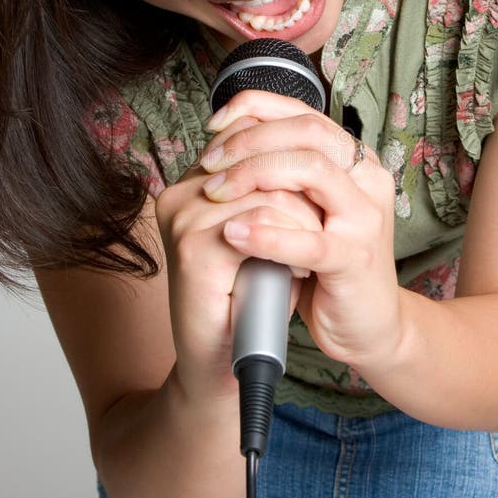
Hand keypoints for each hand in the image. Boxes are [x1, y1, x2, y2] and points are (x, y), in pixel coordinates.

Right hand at [155, 152, 322, 400]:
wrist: (234, 365)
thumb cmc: (257, 297)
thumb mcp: (267, 230)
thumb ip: (271, 190)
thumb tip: (308, 152)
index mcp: (192, 183)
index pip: (248, 132)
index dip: (293, 160)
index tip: (316, 200)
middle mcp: (180, 194)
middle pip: (263, 156)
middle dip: (304, 194)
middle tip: (318, 230)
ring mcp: (183, 218)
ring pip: (270, 190)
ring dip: (304, 223)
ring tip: (307, 255)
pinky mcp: (194, 249)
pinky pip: (261, 220)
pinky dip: (292, 243)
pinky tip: (299, 269)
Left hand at [201, 91, 400, 375]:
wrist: (366, 326)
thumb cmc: (326, 265)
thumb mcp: (306, 211)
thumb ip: (281, 177)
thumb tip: (222, 142)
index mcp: (354, 162)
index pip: (305, 113)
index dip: (257, 108)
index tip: (215, 123)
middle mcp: (366, 180)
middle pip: (307, 132)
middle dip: (249, 140)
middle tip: (209, 163)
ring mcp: (365, 219)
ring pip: (311, 170)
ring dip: (253, 175)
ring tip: (214, 193)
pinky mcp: (356, 259)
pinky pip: (309, 239)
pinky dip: (266, 233)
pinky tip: (233, 234)